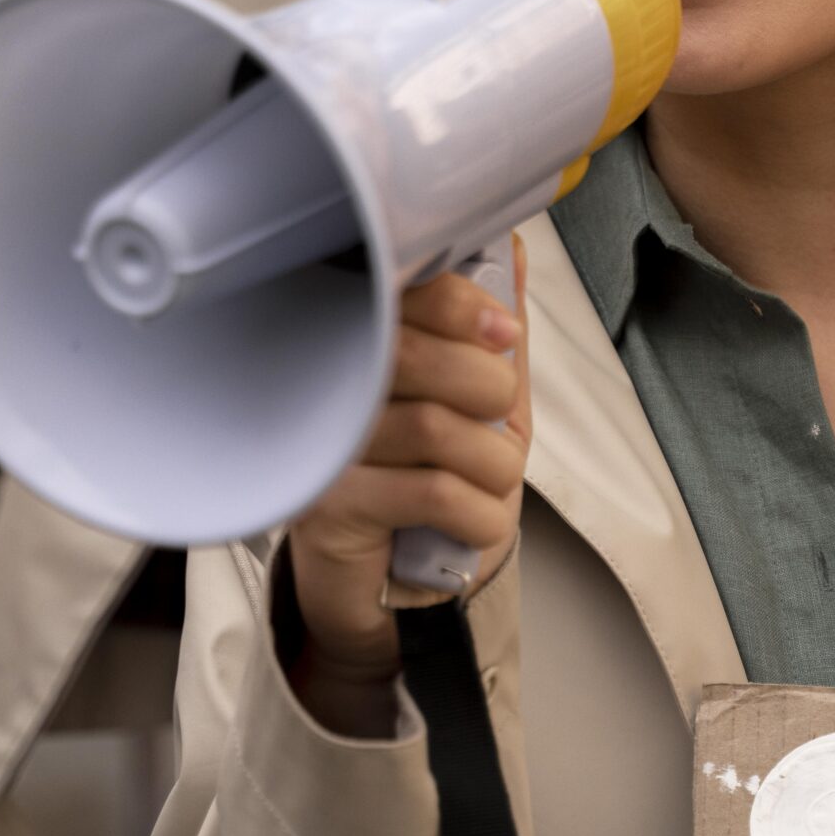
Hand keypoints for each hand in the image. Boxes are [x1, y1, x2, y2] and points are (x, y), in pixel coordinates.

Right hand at [284, 240, 531, 737]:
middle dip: (487, 385)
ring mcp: (321, 445)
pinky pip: (430, 491)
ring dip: (494, 461)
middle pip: (411, 354)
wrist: (392, 589)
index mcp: (357, 342)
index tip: (504, 334)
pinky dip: (481, 510)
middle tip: (500, 417)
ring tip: (494, 479)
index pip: (394, 294)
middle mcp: (324, 383)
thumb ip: (488, 329)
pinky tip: (477, 519)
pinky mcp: (328, 507)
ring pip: (432, 426)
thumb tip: (512, 246)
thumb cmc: (432, 480)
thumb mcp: (475, 401)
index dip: (459, 304)